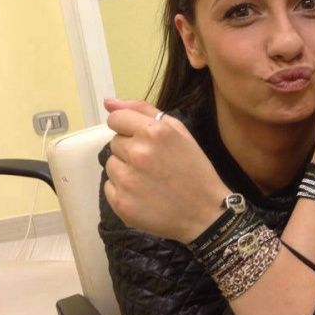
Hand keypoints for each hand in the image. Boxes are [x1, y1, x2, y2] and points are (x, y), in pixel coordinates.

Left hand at [103, 98, 228, 242]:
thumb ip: (142, 111)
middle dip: (130, 150)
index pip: (116, 119)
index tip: (141, 139)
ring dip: (125, 170)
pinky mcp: (121, 203)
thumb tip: (109, 102)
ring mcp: (127, 180)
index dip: (128, 128)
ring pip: (111, 165)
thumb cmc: (194, 170)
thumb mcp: (179, 131)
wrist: (206, 213)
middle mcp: (137, 153)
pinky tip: (144, 194)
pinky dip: (123, 190)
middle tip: (154, 164)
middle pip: (115, 143)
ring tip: (149, 180)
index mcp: (153, 132)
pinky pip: (109, 187)